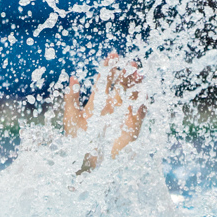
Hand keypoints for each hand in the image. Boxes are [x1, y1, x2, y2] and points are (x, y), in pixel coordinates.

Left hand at [62, 53, 145, 171]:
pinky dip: (142, 106)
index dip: (109, 68)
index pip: (105, 81)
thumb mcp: (71, 117)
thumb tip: (73, 77)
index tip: (113, 54)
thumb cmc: (76, 141)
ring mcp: (121, 117)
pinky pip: (138, 116)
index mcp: (98, 102)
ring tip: (139, 73)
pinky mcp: (130, 130)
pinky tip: (144, 95)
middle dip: (126, 74)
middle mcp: (111, 108)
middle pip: (121, 86)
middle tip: (131, 61)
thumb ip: (72, 97)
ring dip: (136, 86)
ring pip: (131, 98)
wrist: (83, 162)